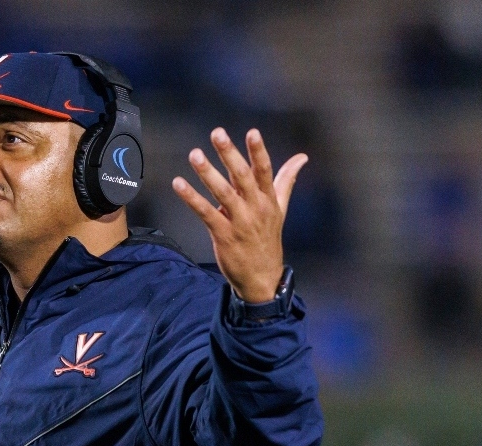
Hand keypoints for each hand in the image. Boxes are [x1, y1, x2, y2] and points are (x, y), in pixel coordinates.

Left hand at [171, 127, 306, 302]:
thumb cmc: (267, 239)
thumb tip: (302, 158)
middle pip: (243, 177)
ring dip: (208, 173)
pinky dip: (191, 198)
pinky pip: (205, 213)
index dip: (258, 151)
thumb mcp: (280, 209)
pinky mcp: (223, 235)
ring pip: (223, 193)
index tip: (252, 132)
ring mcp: (239, 222)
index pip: (265, 170)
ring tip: (195, 155)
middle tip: (217, 134)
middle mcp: (255, 208)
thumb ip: (286, 180)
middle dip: (230, 154)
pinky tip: (179, 184)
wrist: (262, 277)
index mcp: (268, 200)